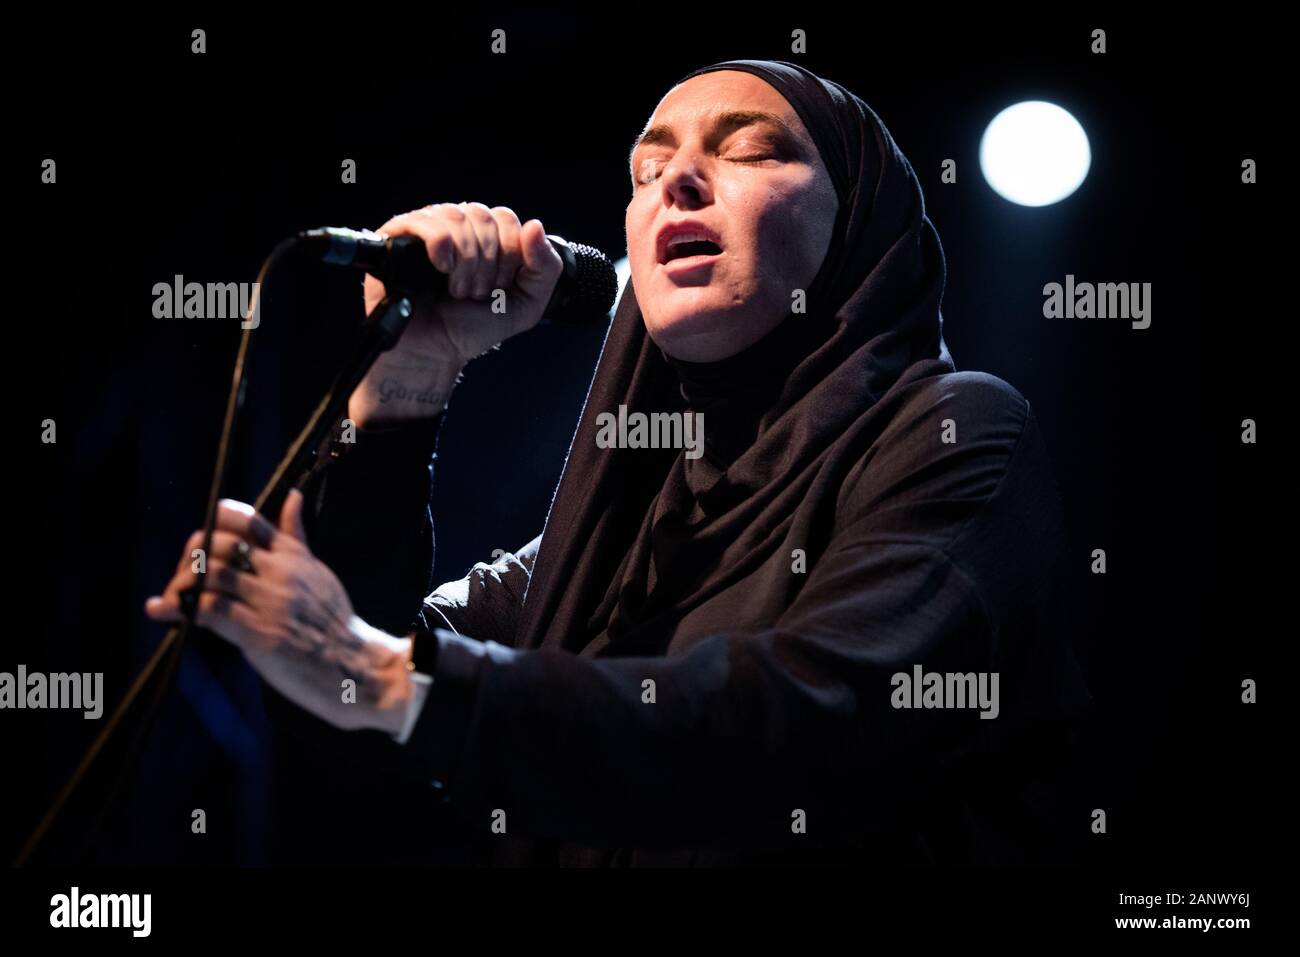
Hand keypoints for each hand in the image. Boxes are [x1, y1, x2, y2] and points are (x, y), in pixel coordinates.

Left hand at [145, 489, 412, 734]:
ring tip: (173, 598)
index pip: (244, 518)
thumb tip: (292, 496)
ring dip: (182, 584)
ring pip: (210, 574)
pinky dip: (181, 608)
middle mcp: (280, 571)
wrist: (354, 665)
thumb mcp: (317, 571)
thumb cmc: (332, 620)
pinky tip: (165, 612)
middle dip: (190, 558)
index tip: (202, 545)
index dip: (213, 523)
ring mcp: (270, 601)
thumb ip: (295, 537)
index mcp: (293, 554)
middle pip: (219, 543)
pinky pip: (210, 609)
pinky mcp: (259, 632)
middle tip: (184, 578)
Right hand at [349, 202, 564, 428]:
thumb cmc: (472, 328)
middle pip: (483, 216)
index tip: (498, 288)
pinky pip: (425, 222)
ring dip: (465, 263)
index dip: (508, 255)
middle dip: (488, 264)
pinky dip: (440, 245)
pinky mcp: (398, 237)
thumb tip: (535, 225)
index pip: (505, 218)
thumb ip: (546, 268)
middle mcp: (456, 226)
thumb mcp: (526, 304)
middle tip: (476, 294)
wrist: (433, 353)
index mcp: (484, 236)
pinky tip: (441, 269)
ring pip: (457, 217)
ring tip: (457, 291)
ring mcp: (426, 229)